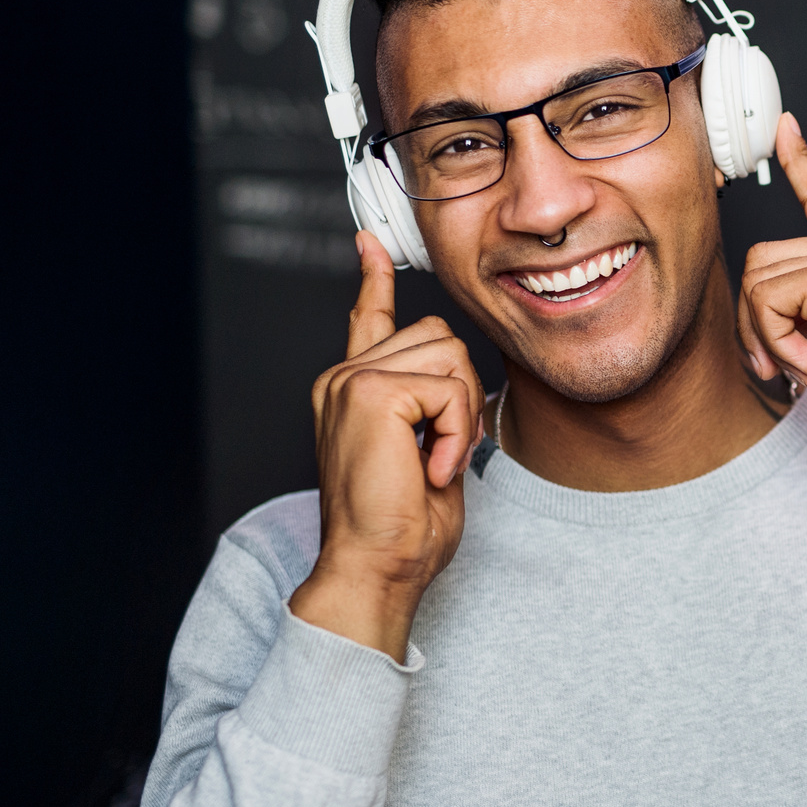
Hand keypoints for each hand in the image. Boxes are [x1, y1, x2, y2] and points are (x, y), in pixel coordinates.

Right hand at [288, 232, 484, 660]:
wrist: (377, 566)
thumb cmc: (403, 526)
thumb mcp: (425, 453)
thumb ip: (429, 408)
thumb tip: (455, 381)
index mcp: (352, 389)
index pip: (369, 318)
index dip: (375, 278)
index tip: (371, 241)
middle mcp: (344, 377)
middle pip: (441, 338)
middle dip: (461, 394)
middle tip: (441, 451)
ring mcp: (351, 380)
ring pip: (450, 357)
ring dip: (459, 415)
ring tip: (430, 461)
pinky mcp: (370, 392)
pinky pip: (449, 388)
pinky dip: (454, 432)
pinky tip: (428, 466)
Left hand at [739, 114, 806, 515]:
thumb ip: (803, 309)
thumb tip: (760, 303)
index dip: (801, 163)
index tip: (785, 129)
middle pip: (761, 260)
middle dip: (756, 321)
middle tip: (786, 366)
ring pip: (758, 280)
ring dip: (766, 336)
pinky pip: (767, 300)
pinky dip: (776, 341)